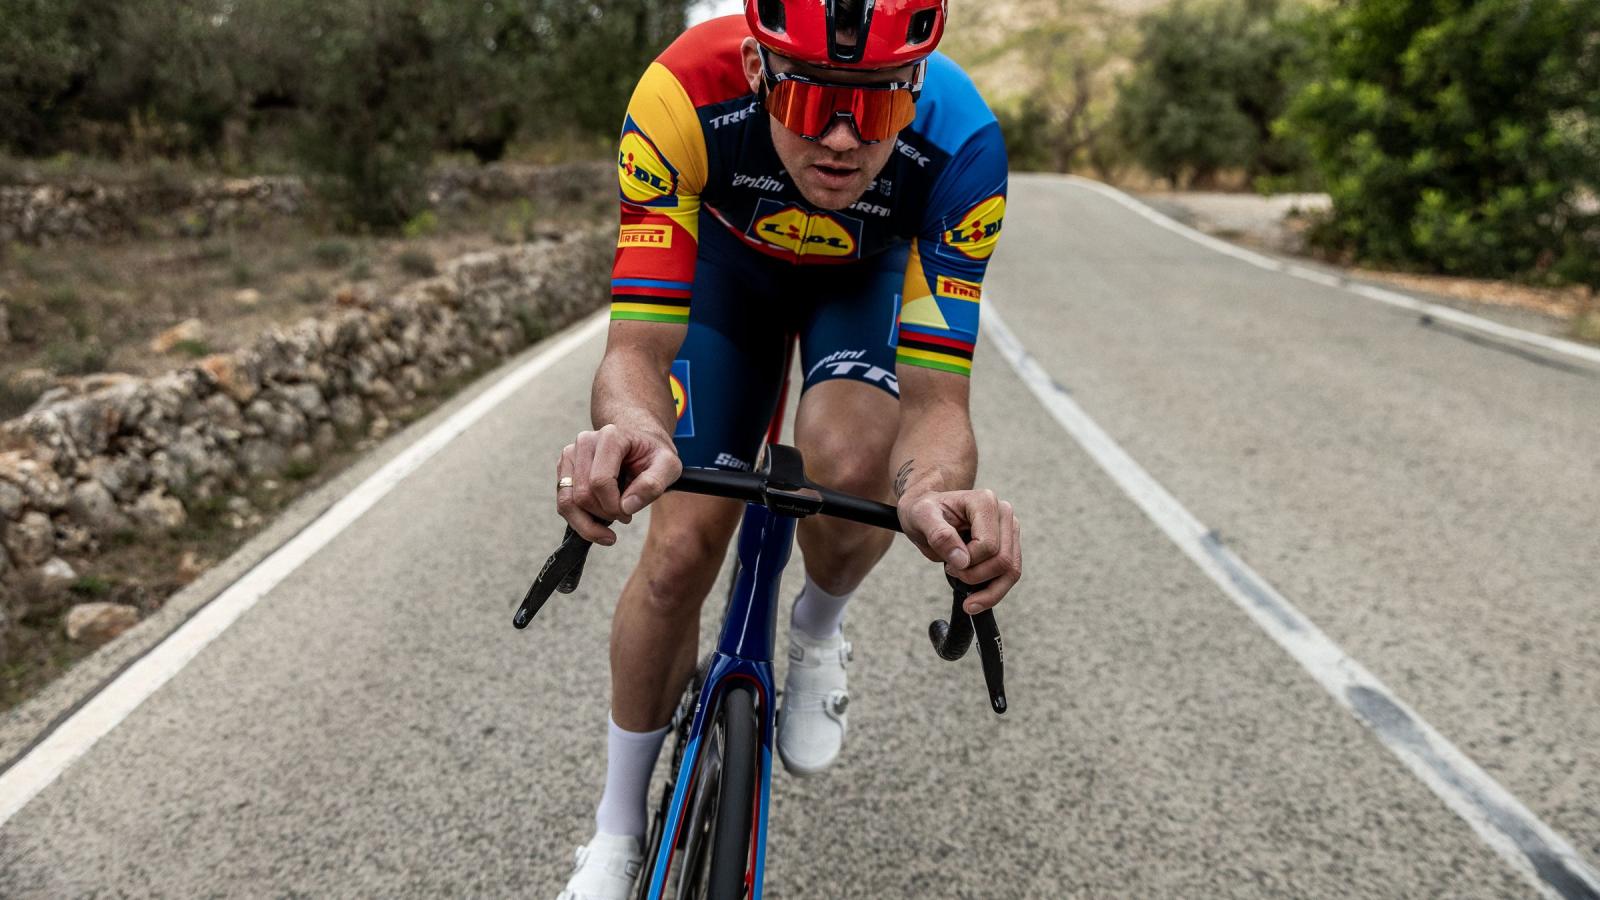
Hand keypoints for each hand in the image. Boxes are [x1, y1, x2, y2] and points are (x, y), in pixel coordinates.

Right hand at [556, 423, 680, 545]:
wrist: (640, 444)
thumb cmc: (654, 455)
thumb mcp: (669, 466)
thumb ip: (654, 484)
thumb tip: (626, 507)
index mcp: (610, 436)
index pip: (600, 481)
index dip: (613, 506)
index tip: (629, 514)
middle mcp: (585, 442)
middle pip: (583, 494)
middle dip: (603, 515)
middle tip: (624, 517)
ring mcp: (571, 454)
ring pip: (567, 501)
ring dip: (587, 522)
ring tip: (608, 530)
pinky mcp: (564, 469)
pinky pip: (563, 502)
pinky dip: (578, 520)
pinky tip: (597, 525)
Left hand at [898, 488, 1021, 613]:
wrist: (928, 510)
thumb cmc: (924, 511)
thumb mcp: (920, 517)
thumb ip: (939, 535)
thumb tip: (962, 561)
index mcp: (984, 501)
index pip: (988, 545)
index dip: (968, 562)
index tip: (949, 564)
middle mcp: (1003, 513)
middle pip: (1003, 560)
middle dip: (976, 577)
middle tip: (952, 572)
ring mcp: (1009, 529)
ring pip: (1012, 570)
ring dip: (989, 591)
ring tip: (968, 601)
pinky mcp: (1009, 545)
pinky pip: (1010, 575)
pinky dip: (994, 592)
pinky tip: (976, 601)